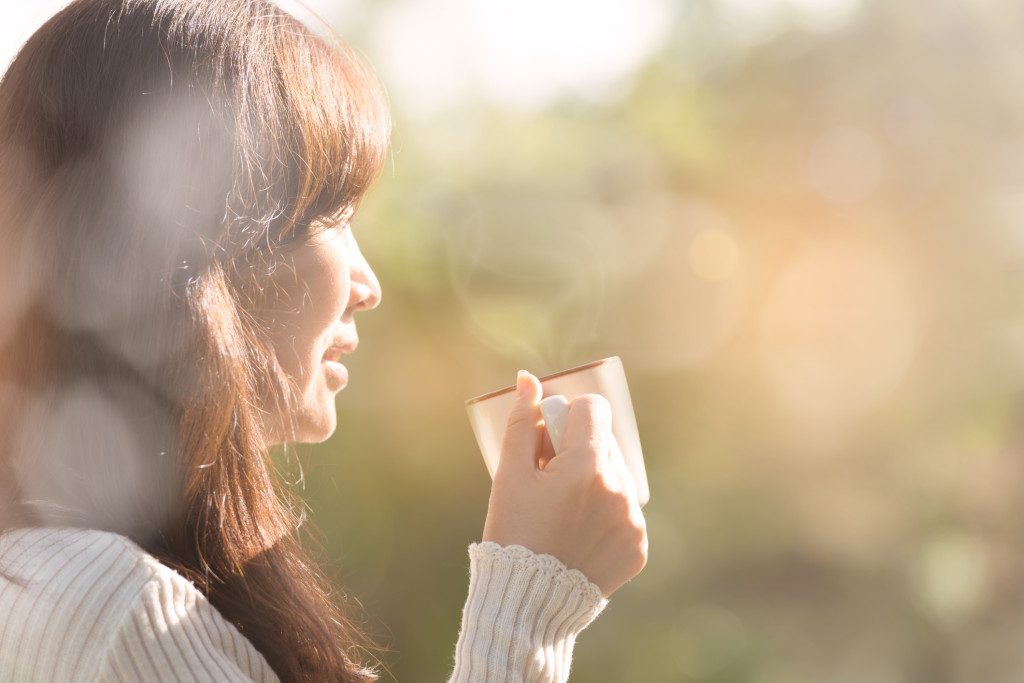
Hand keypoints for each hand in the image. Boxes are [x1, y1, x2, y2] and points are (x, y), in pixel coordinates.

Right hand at [481, 370, 648, 598]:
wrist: (530, 599)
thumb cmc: (513, 531)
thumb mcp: (510, 475)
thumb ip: (523, 422)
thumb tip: (529, 379)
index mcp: (586, 465)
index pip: (594, 409)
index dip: (570, 415)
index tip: (552, 438)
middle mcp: (618, 489)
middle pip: (605, 443)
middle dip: (580, 450)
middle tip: (551, 480)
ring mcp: (632, 519)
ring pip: (617, 476)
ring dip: (596, 481)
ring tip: (565, 510)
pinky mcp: (638, 546)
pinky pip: (625, 512)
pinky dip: (607, 514)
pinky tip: (581, 531)